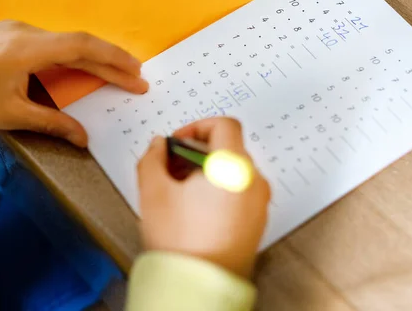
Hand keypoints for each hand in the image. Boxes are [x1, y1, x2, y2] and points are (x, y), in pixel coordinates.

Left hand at [0, 20, 147, 146]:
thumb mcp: (11, 115)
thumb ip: (53, 123)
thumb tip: (84, 139)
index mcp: (25, 49)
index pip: (82, 47)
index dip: (114, 59)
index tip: (136, 73)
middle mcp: (23, 31)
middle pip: (79, 43)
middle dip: (111, 62)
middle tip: (137, 78)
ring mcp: (16, 29)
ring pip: (65, 42)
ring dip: (92, 59)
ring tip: (117, 75)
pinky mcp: (11, 34)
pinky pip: (50, 43)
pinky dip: (72, 57)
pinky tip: (84, 68)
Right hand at [137, 117, 270, 277]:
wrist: (199, 286)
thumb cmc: (182, 242)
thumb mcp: (153, 192)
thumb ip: (152, 158)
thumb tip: (158, 146)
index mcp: (234, 167)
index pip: (225, 125)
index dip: (197, 126)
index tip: (178, 142)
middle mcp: (254, 181)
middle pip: (229, 148)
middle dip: (197, 152)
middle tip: (172, 166)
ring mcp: (259, 203)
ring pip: (234, 171)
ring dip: (207, 171)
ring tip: (180, 190)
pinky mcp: (257, 221)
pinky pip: (240, 191)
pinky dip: (220, 189)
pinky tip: (195, 207)